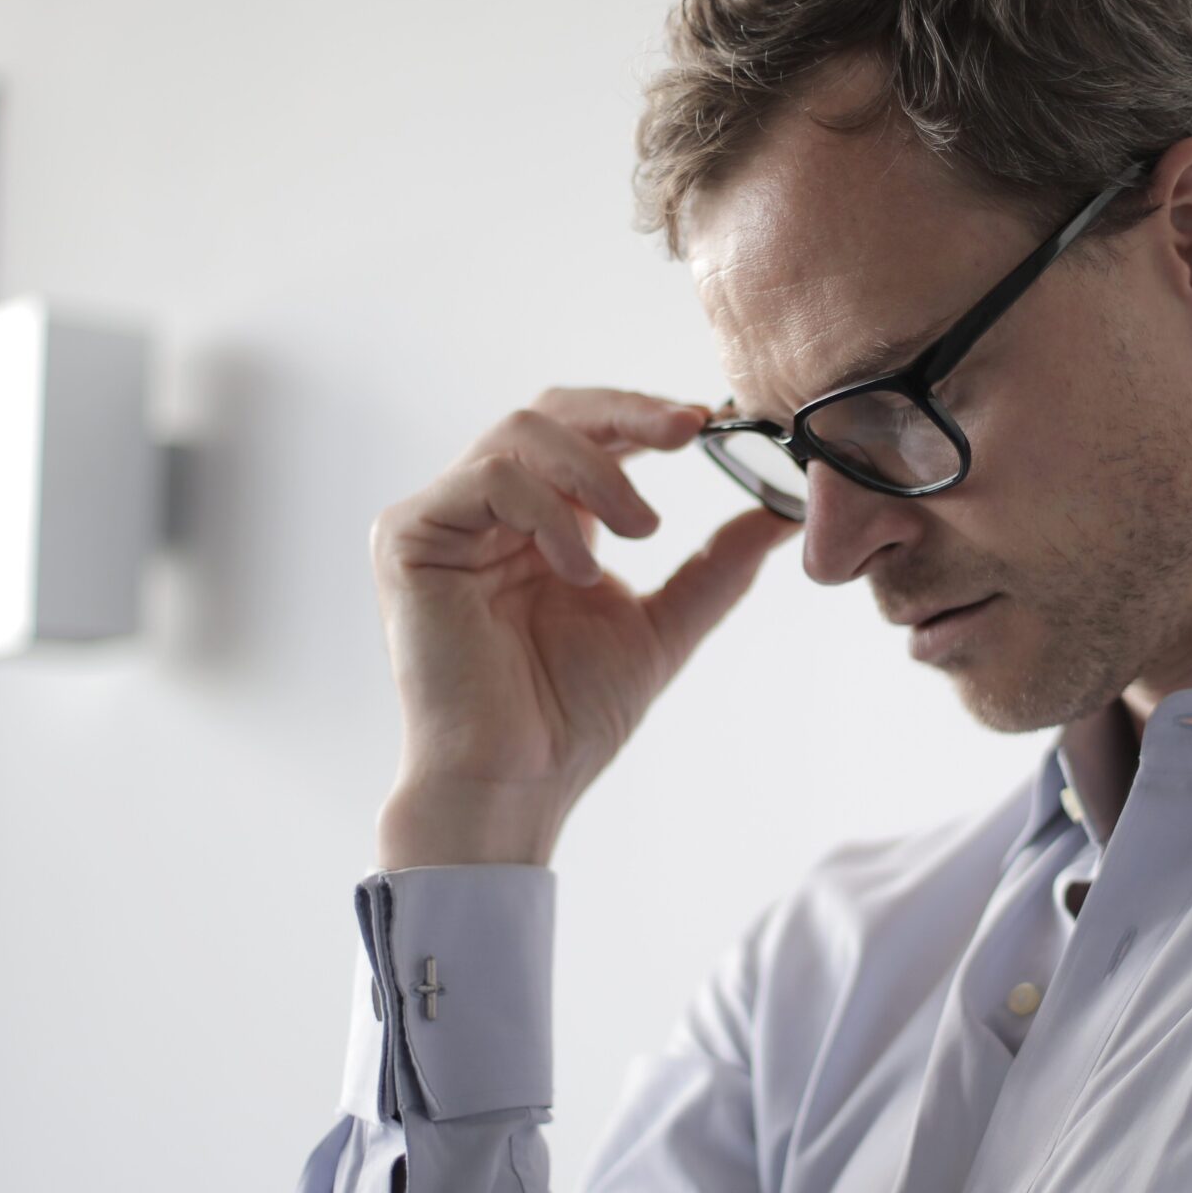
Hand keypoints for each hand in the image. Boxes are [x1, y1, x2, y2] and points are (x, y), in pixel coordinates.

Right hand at [367, 387, 799, 867]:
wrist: (515, 782)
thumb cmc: (571, 717)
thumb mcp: (664, 625)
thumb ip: (717, 566)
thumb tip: (783, 514)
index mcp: (542, 522)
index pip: (588, 433)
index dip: (644, 415)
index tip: (708, 421)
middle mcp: (488, 510)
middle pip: (550, 411)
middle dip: (627, 412)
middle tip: (688, 430)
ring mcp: (445, 519)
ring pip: (520, 433)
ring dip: (596, 471)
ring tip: (640, 531)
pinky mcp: (408, 537)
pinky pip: (487, 479)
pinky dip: (547, 512)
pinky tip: (579, 568)